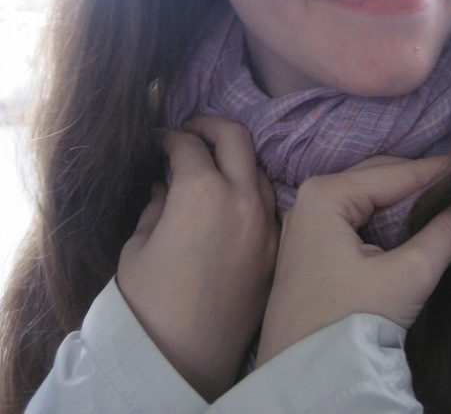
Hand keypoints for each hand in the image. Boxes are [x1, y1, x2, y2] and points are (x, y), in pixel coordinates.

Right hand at [117, 116, 278, 400]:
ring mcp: (265, 224)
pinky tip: (230, 201)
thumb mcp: (138, 246)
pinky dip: (250, 190)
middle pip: (236, 137)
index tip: (157, 140)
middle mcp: (241, 198)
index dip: (167, 136)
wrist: (183, 362)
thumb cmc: (148, 304)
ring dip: (235, 157)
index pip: (188, 143)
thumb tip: (164, 185)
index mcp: (201, 192)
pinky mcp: (275, 249)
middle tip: (189, 130)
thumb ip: (156, 204)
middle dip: (210, 125)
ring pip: (258, 168)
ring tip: (211, 165)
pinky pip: (268, 203)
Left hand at [256, 156, 450, 364]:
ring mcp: (307, 220)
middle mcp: (310, 197)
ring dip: (405, 198)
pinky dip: (386, 216)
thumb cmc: (350, 322)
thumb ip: (446, 234)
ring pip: (368, 196)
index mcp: (325, 194)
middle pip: (378, 177)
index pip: (394, 173)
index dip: (438, 169)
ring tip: (448, 198)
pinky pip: (356, 215)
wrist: (308, 378)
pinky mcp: (311, 244)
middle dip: (421, 180)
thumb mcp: (407, 276)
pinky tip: (415, 221)